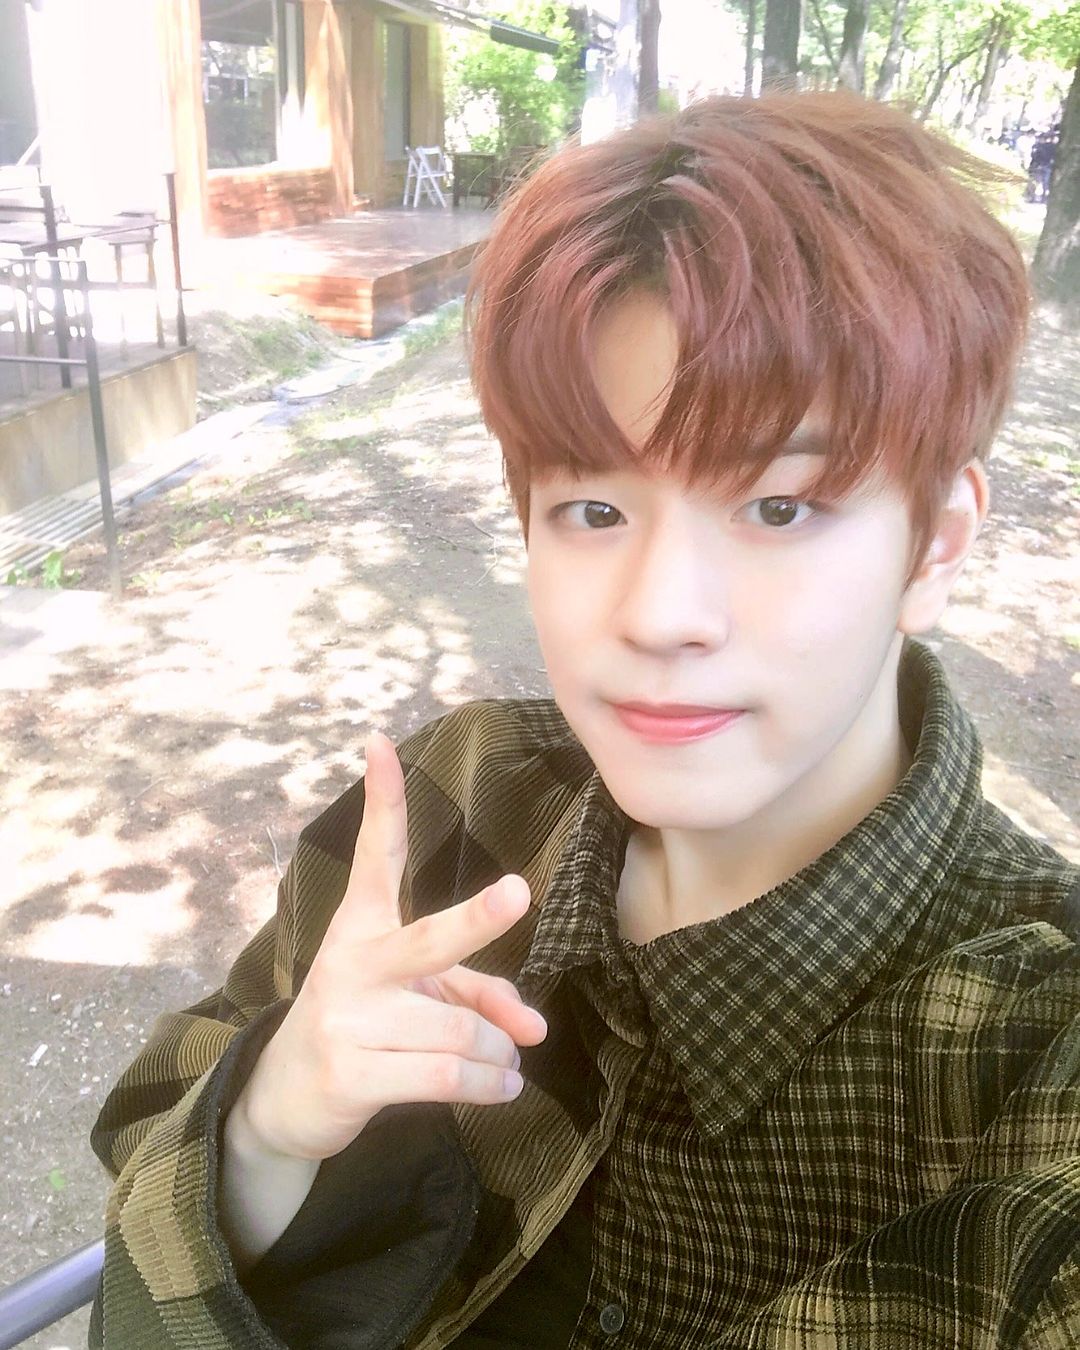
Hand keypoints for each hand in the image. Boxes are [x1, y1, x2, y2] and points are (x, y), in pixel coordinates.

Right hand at [232, 730, 548, 1162]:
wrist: (285, 1099)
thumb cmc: (365, 1027)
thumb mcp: (416, 997)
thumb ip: (477, 997)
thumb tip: (534, 1028)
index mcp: (362, 926)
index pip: (375, 855)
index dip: (382, 801)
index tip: (380, 744)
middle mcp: (354, 964)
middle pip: (429, 940)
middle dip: (476, 917)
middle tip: (518, 891)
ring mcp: (349, 1020)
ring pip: (462, 1031)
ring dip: (500, 1051)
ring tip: (506, 1060)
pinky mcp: (352, 1076)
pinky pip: (448, 1076)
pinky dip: (490, 1084)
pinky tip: (505, 1086)